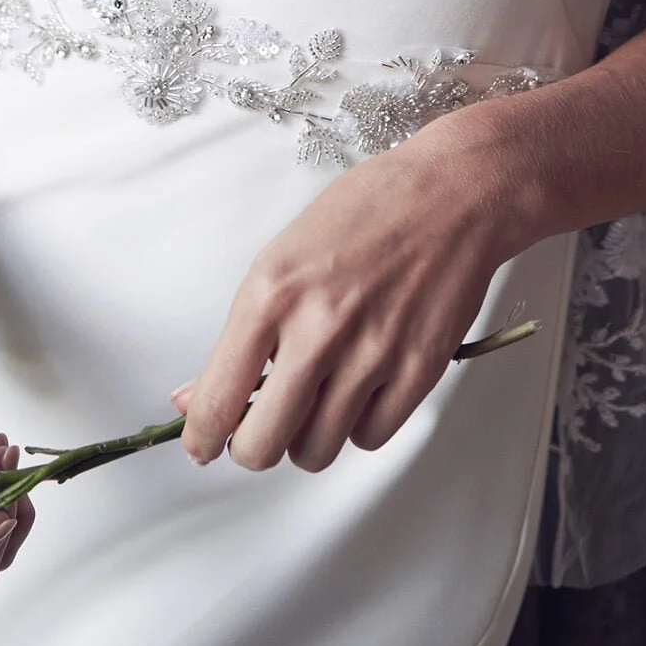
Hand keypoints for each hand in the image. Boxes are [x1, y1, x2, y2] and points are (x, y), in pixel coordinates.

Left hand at [174, 116, 513, 472]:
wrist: (451, 193)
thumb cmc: (366, 212)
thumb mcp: (282, 255)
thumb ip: (242, 331)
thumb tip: (195, 396)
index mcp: (271, 293)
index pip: (218, 401)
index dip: (203, 439)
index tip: (204, 446)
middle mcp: (318, 328)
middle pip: (262, 446)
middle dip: (253, 447)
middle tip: (262, 427)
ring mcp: (372, 353)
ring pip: (316, 451)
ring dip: (308, 436)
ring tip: (317, 397)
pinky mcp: (418, 370)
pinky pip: (369, 437)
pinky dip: (358, 423)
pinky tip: (361, 386)